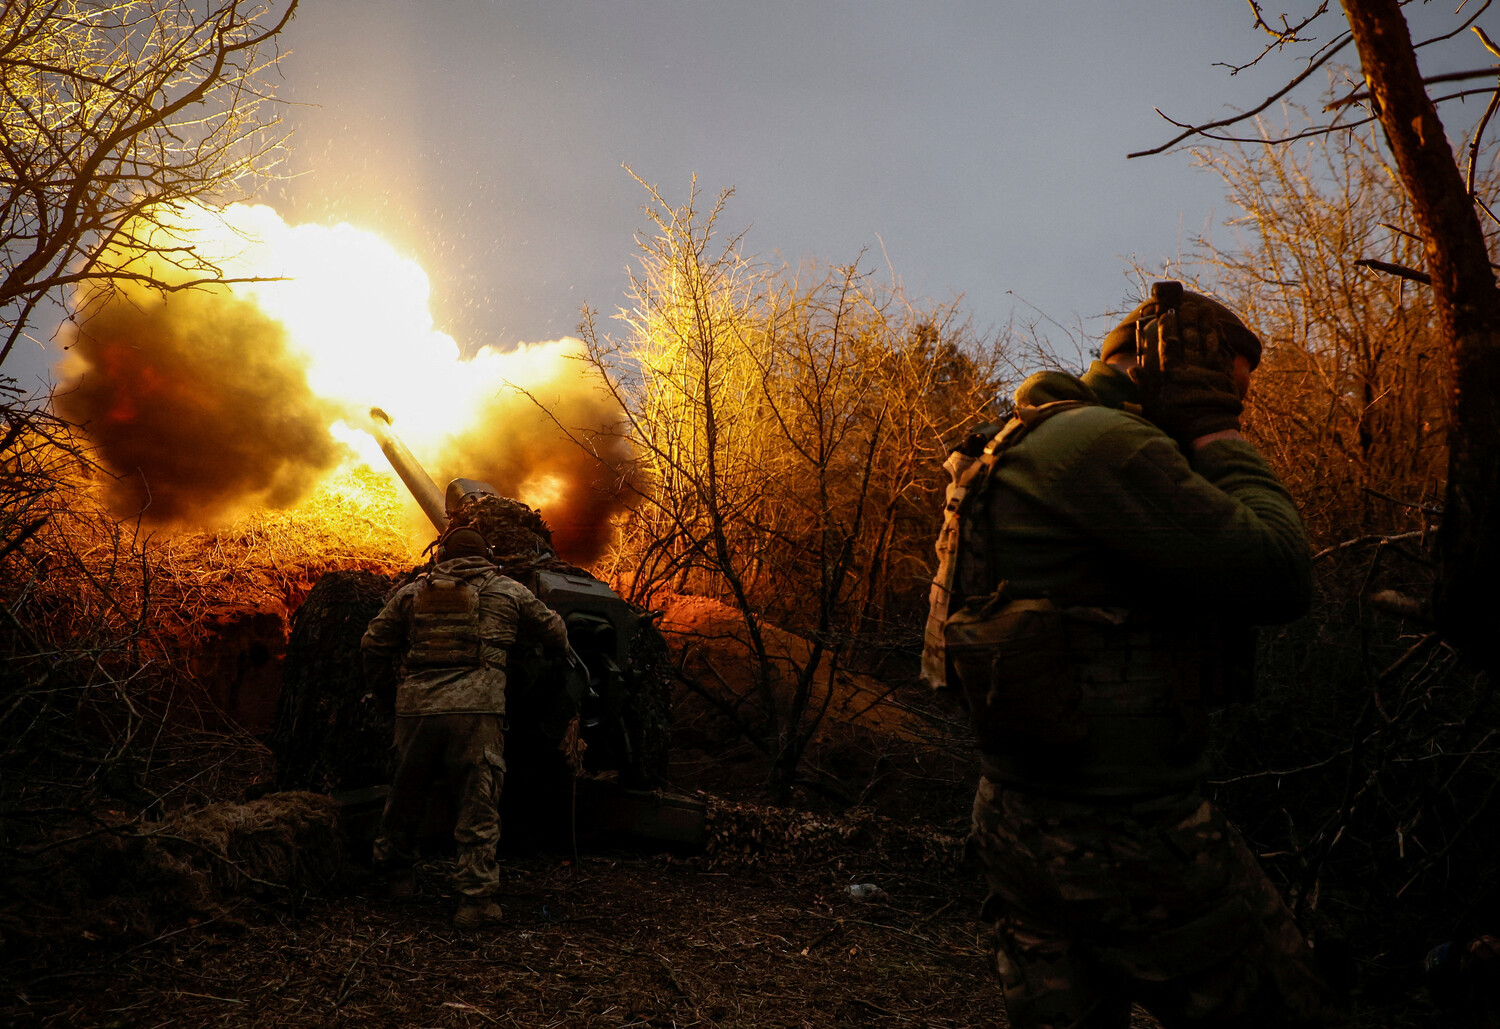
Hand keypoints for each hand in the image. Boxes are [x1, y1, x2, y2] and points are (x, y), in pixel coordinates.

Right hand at [1135, 297, 1241, 442]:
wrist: (1207, 429)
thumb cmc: (1176, 420)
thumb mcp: (1153, 405)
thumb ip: (1143, 385)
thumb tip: (1132, 369)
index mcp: (1171, 373)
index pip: (1168, 345)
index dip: (1167, 328)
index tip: (1167, 314)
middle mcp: (1189, 367)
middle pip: (1188, 338)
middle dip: (1188, 319)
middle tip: (1188, 304)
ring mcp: (1207, 369)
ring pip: (1205, 341)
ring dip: (1205, 323)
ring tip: (1204, 309)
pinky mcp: (1222, 374)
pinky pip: (1220, 351)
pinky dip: (1219, 337)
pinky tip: (1217, 327)